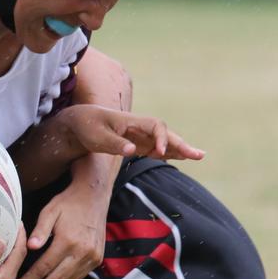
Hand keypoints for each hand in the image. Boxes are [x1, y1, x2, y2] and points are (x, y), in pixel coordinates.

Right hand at [0, 227, 25, 278]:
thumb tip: (2, 240)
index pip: (20, 253)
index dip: (20, 236)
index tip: (17, 222)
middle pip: (17, 262)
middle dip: (15, 245)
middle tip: (9, 230)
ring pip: (10, 273)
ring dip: (8, 259)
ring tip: (1, 246)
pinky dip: (2, 271)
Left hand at [16, 180, 108, 278]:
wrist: (94, 197)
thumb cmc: (67, 203)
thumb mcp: (50, 211)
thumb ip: (39, 230)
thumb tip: (29, 247)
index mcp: (68, 241)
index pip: (44, 268)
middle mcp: (82, 253)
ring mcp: (92, 258)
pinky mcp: (97, 259)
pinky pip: (77, 277)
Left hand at [62, 105, 204, 160]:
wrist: (78, 123)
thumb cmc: (86, 127)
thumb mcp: (95, 137)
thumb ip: (114, 143)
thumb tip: (133, 150)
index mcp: (131, 121)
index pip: (155, 126)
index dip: (161, 138)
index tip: (161, 151)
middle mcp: (139, 127)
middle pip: (165, 133)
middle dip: (181, 144)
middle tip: (199, 155)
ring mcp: (139, 135)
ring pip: (163, 141)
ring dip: (179, 149)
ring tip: (197, 156)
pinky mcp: (136, 144)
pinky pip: (156, 148)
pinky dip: (168, 153)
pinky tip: (180, 158)